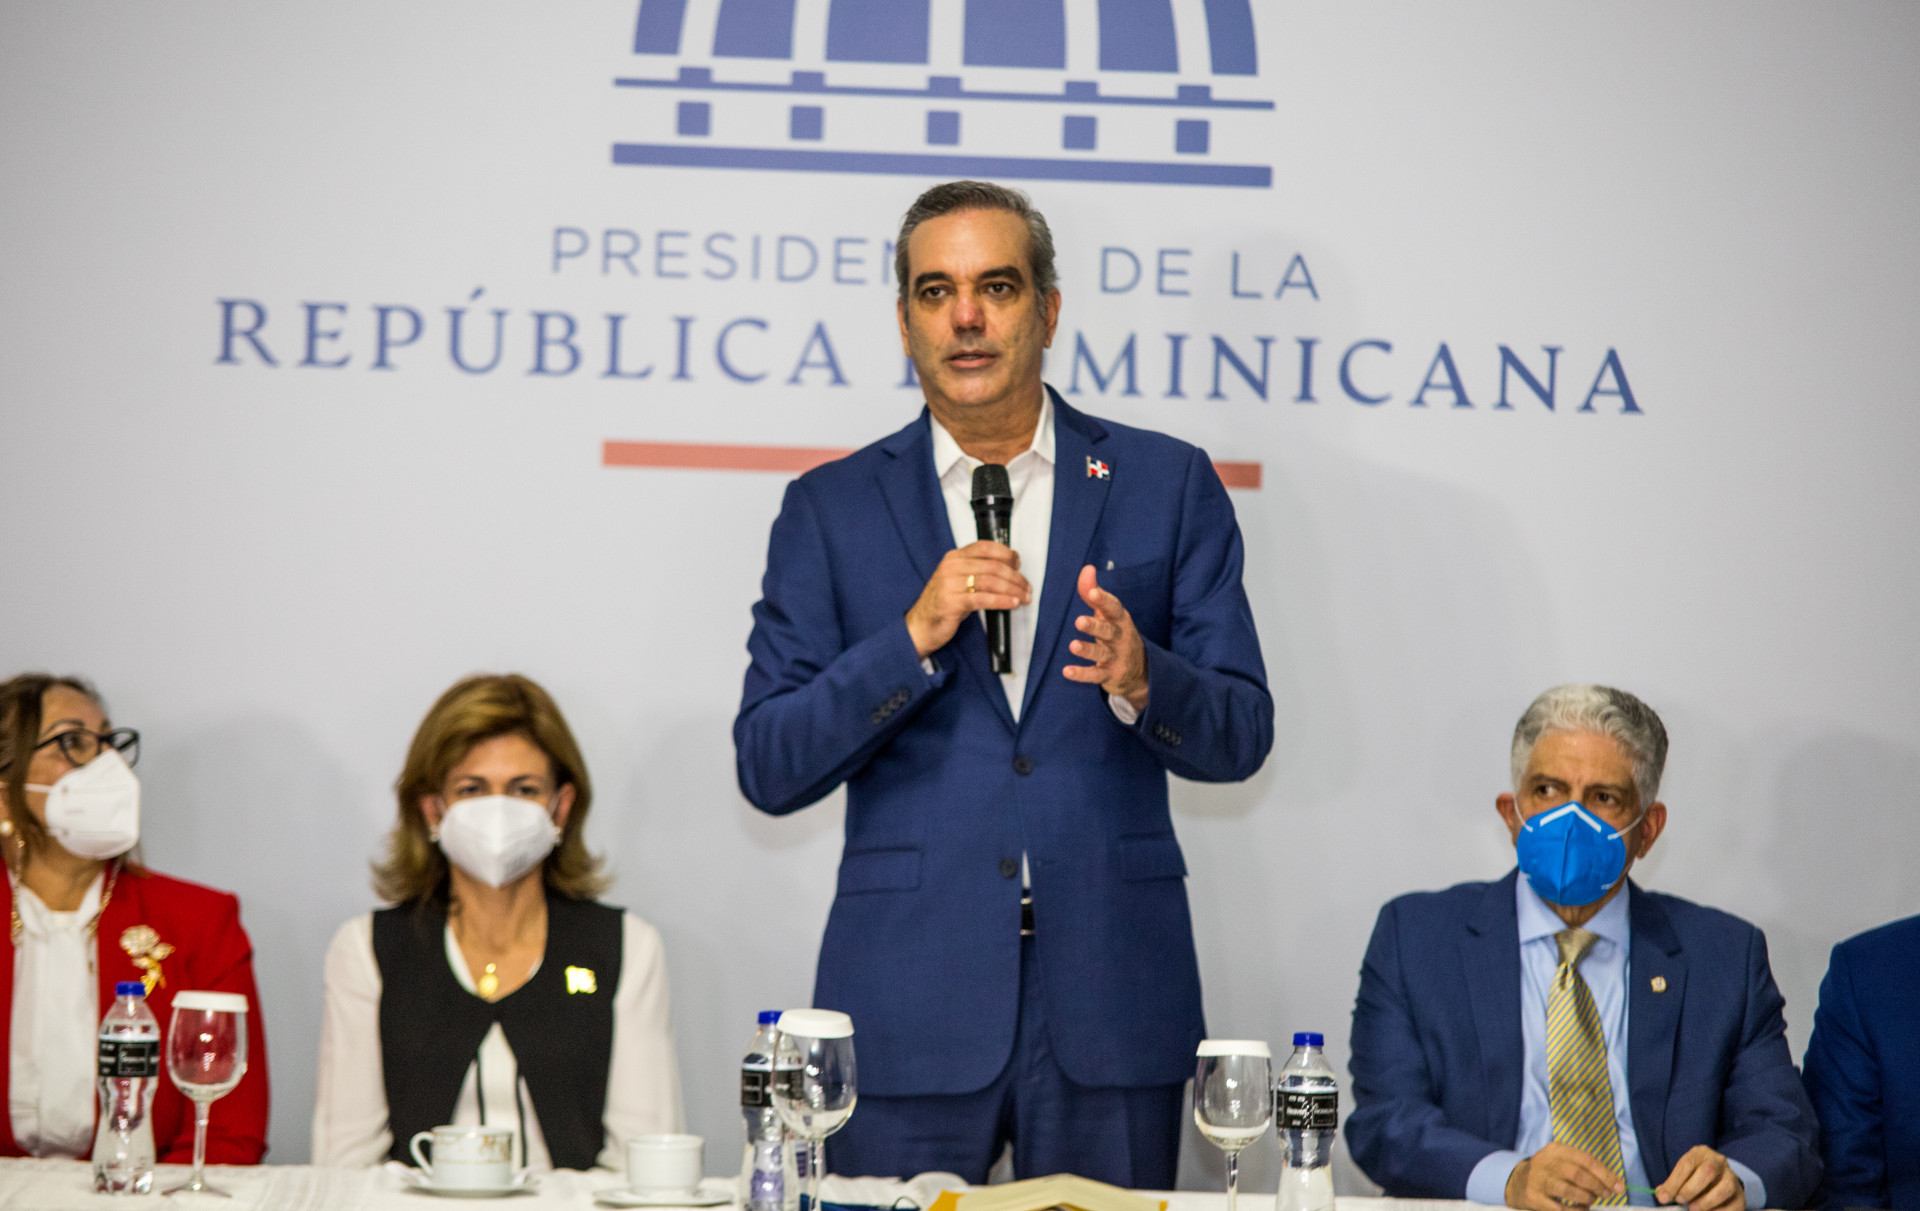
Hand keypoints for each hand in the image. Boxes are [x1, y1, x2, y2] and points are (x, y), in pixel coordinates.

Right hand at [904, 541, 1029, 657]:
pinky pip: (984, 599)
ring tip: (1024, 597)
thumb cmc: (942, 604)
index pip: (985, 547)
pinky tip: (1012, 603)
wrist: (920, 626)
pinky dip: (1002, 601)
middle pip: (993, 566)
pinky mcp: (952, 602)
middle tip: (1026, 586)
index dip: (1006, 554)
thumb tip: (1007, 569)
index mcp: (954, 557)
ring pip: (991, 582)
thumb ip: (977, 571)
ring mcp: (950, 584)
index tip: (1018, 563)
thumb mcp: (957, 580)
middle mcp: (951, 567)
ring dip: (1013, 590)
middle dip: (1015, 577)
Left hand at [1062, 565, 1147, 709]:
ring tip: (1073, 645)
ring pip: (1101, 654)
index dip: (1103, 600)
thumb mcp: (1108, 614)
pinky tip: (1067, 671)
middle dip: (1095, 626)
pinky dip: (1081, 674)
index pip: (1113, 608)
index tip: (1093, 592)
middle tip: (1079, 621)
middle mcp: (1120, 638)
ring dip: (1087, 650)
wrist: (1141, 670)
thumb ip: (1093, 593)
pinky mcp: (1109, 675)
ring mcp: (1116, 658)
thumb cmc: (1117, 634)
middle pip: (1108, 631)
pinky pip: (1095, 675)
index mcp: (1120, 620)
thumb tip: (1087, 568)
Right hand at [1504, 1141, 1623, 1210]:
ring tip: (1590, 1200)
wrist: (1517, 1182)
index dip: (1605, 1174)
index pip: (1585, 1159)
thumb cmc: (1550, 1173)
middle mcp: (1544, 1162)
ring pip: (1567, 1190)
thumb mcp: (1565, 1162)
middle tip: (1605, 1194)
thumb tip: (1617, 1184)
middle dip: (1597, 1186)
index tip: (1618, 1187)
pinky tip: (1581, 1209)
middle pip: (1577, 1174)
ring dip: (1586, 1198)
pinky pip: (1559, 1209)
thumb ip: (1589, 1170)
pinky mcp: (1533, 1198)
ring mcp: (1537, 1180)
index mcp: (1556, 1150)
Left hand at [1656, 1146, 1744, 1210]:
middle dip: (1691, 1189)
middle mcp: (1719, 1162)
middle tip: (1681, 1200)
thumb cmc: (1695, 1176)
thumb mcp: (1683, 1174)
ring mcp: (1732, 1177)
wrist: (1719, 1179)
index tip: (1664, 1197)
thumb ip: (1673, 1184)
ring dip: (1706, 1202)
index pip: (1686, 1164)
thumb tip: (1662, 1195)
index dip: (1674, 1182)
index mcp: (1701, 1153)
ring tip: (1694, 1209)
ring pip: (1724, 1188)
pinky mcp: (1741, 1195)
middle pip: (1707, 1172)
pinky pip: (1733, 1205)